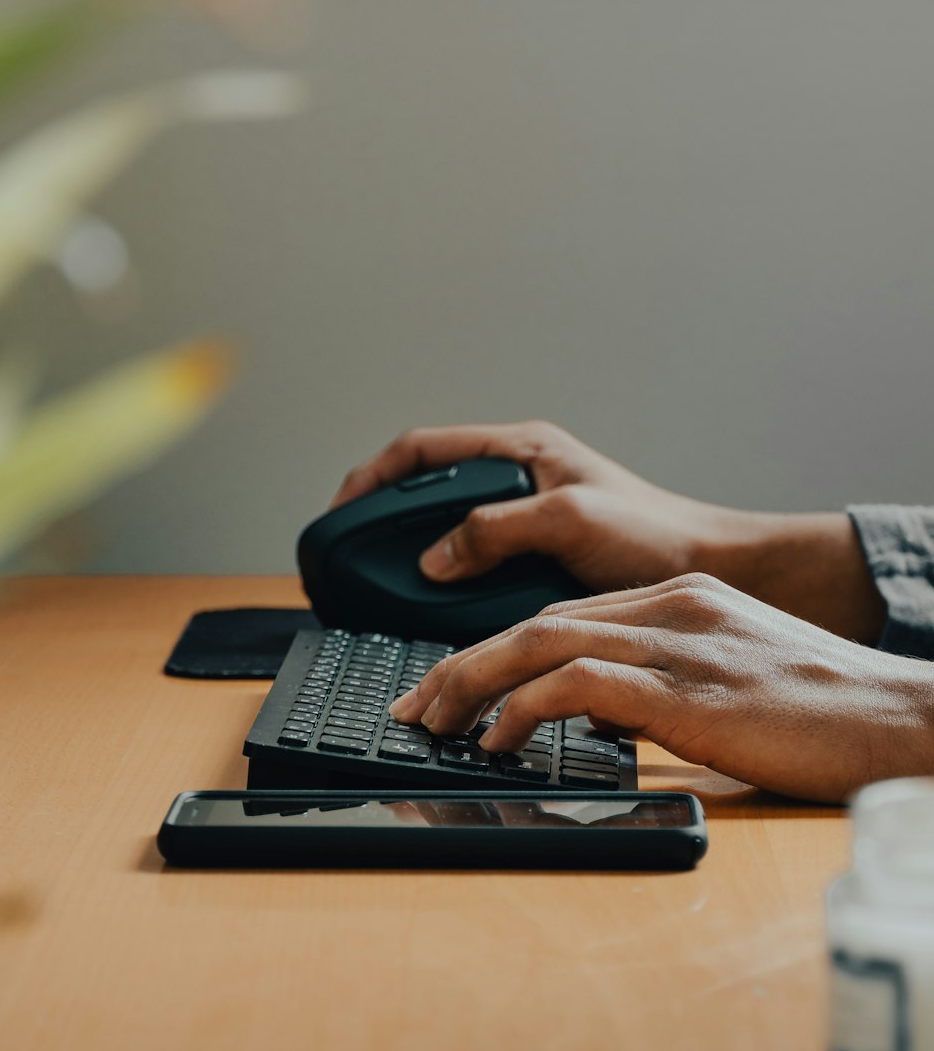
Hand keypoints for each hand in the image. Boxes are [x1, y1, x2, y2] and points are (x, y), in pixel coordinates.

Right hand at [332, 421, 885, 641]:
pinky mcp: (539, 550)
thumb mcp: (568, 522)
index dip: (373, 478)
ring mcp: (527, 513)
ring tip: (388, 583)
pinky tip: (441, 601)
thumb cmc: (654, 534)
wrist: (707, 567)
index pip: (423, 449)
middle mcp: (519, 476)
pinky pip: (476, 557)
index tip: (343, 513)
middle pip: (427, 489)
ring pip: (449, 526)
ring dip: (417, 551)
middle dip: (385, 518)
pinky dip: (450, 576)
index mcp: (522, 450)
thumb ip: (495, 531)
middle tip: (355, 556)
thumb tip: (433, 558)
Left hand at [389, 574, 933, 802]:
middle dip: (462, 665)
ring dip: (472, 683)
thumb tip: (590, 717)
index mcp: (678, 602)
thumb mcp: (728, 682)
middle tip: (414, 705)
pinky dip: (522, 711)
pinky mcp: (686, 690)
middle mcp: (669, 610)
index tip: (450, 687)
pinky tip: (495, 741)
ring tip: (431, 722)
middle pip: (536, 624)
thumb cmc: (822, 713)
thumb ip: (657, 685)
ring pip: (540, 644)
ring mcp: (677, 644)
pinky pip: (576, 687)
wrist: (900, 719)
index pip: (562, 618)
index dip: (495, 653)